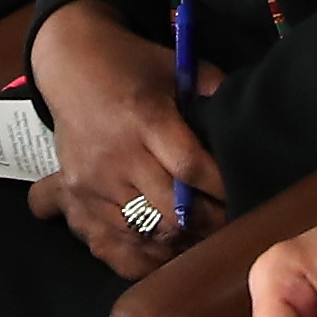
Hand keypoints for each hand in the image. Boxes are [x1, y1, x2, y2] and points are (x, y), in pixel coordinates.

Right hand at [27, 0, 223, 279]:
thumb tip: (246, 119)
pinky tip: (165, 249)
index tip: (242, 197)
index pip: (190, 168)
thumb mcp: (175, 68)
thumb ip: (212, 90)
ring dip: (177, 242)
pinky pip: (112, 242)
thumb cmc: (131, 65)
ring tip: (201, 239)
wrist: (70, 64)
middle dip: (205, 222)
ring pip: (144, 232)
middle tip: (228, 227)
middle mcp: (118, 155)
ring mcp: (94, 180)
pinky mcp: (78, 197)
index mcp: (146, 118)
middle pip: (170, 209)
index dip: (220, 190)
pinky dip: (143, 252)